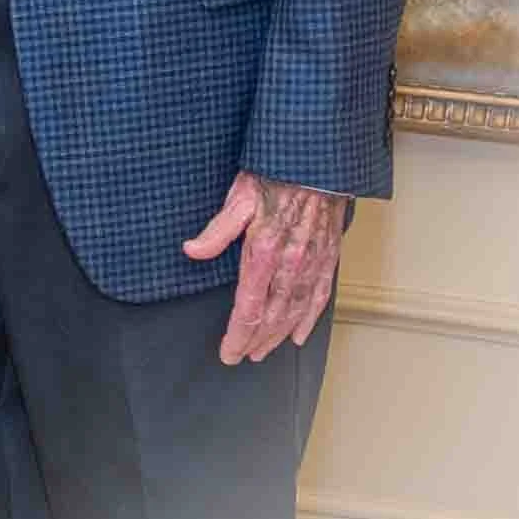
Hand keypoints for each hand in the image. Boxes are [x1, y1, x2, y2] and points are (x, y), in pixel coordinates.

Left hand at [182, 172, 347, 365]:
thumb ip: (217, 230)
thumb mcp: (239, 197)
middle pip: (271, 317)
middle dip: (255, 341)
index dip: (237, 335)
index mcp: (263, 252)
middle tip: (243, 356)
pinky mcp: (328, 258)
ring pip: (295, 312)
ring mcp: (312, 263)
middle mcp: (290, 264)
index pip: (248, 308)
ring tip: (265, 351)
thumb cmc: (274, 174)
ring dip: (278, 335)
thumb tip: (191, 250)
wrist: (317, 161)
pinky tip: (300, 334)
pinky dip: (310, 319)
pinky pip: (319, 296)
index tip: (228, 352)